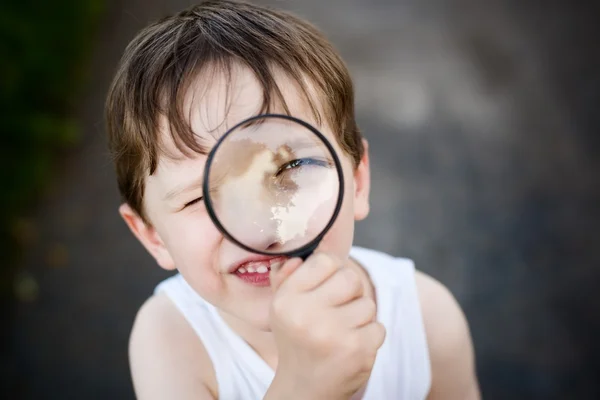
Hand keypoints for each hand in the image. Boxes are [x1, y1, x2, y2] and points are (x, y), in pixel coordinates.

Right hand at [267, 253, 385, 399]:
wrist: (304, 390)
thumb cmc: (296, 339)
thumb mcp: (281, 307)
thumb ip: (286, 276)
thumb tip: (299, 256)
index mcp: (287, 300)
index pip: (325, 261)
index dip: (331, 270)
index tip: (327, 285)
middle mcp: (306, 316)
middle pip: (350, 278)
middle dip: (349, 292)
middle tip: (338, 309)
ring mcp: (333, 335)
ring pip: (367, 304)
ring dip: (359, 317)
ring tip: (341, 332)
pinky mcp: (358, 351)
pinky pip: (378, 327)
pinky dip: (369, 336)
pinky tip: (351, 346)